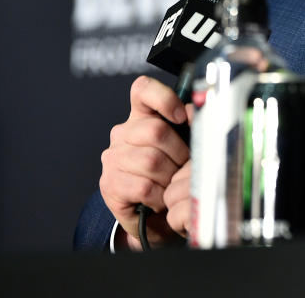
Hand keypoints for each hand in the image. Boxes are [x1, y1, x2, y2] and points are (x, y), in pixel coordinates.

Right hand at [99, 75, 188, 249]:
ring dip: (170, 178)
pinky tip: (161, 198)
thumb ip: (190, 125)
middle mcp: (122, 133)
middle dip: (179, 153)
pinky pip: (144, 186)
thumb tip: (195, 112)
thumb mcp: (184, 146)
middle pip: (156, 130)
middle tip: (183, 168)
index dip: (164, 98)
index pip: (143, 90)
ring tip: (172, 185)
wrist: (154, 215)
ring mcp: (112, 158)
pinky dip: (160, 196)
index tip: (181, 117)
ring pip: (151, 161)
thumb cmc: (172, 174)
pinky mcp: (109, 183)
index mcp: (141, 116)